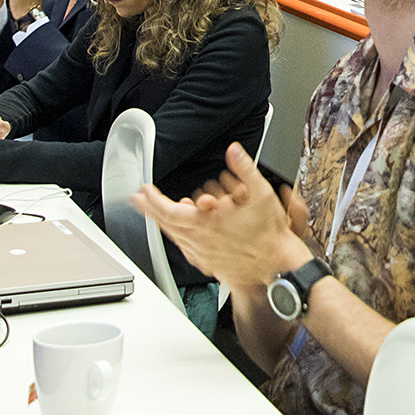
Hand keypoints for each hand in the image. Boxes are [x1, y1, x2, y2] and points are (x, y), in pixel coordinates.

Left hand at [132, 143, 308, 294]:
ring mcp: (203, 254)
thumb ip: (244, 168)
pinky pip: (185, 249)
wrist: (276, 262)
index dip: (153, 200)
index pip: (169, 211)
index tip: (144, 190)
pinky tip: (178, 233)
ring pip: (174, 237)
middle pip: (165, 225)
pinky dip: (177, 237)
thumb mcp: (260, 192)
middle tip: (138, 200)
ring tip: (155, 213)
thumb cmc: (269, 233)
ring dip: (161, 223)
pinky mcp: (208, 264)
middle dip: (149, 210)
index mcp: (207, 223)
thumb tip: (233, 151)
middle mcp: (200, 240)